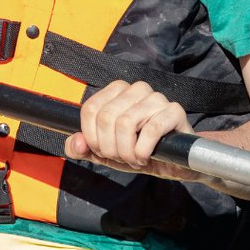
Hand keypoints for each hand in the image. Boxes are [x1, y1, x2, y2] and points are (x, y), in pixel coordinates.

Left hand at [63, 80, 195, 181]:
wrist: (175, 162)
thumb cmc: (139, 152)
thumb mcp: (107, 153)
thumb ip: (85, 148)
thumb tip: (74, 143)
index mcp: (117, 91)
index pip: (90, 109)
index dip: (92, 137)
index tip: (103, 151)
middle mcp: (136, 88)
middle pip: (106, 118)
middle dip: (110, 148)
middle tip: (122, 158)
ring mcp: (156, 98)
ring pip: (126, 123)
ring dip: (127, 152)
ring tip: (135, 159)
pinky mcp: (174, 111)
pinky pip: (150, 130)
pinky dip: (143, 151)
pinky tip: (147, 157)